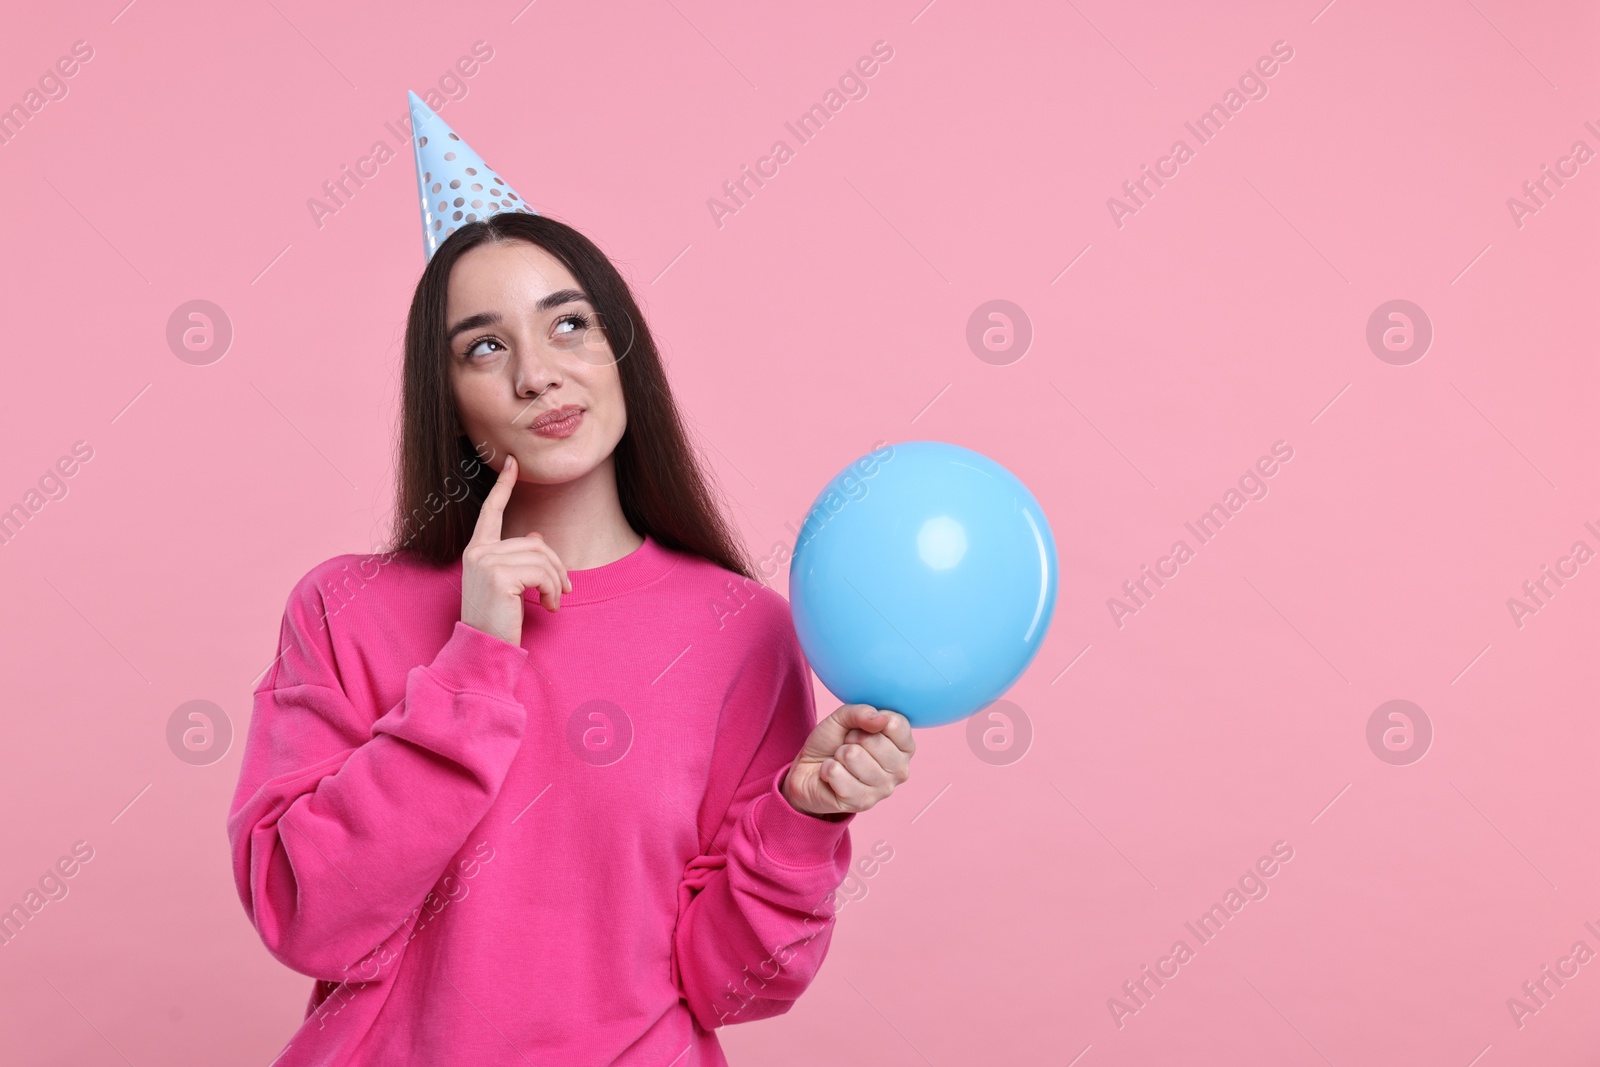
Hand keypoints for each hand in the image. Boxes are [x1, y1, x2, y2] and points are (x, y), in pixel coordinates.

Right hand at [460, 454, 570, 645]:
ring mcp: (486, 562)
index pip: (491, 511)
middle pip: (534, 543)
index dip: (503, 486)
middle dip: (556, 567)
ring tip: (554, 603)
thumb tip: (535, 537)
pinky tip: (548, 607)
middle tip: (565, 591)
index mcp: (476, 551)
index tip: (512, 463)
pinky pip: (542, 573)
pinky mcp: (499, 576)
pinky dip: (552, 590)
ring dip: (556, 582)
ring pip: (541, 558)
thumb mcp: (506, 585)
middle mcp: (478, 552)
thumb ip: (518, 558)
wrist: (483, 649)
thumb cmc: (496, 620)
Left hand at [782, 704, 914, 817]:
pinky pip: (837, 773)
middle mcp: (900, 770)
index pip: (896, 724)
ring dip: (838, 755)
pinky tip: (832, 775)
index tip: (862, 728)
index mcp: (904, 747)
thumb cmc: (832, 743)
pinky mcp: (861, 803)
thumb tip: (881, 719)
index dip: (871, 719)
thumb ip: (862, 712)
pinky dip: (827, 769)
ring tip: (840, 761)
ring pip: (854, 756)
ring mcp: (883, 789)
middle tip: (847, 746)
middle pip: (875, 741)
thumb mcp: (843, 717)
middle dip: (852, 738)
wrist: (808, 770)